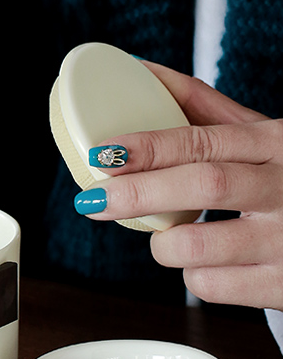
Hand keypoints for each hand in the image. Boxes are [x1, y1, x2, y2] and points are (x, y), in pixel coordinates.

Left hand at [76, 62, 282, 309]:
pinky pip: (215, 287)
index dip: (150, 147)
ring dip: (165, 245)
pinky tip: (204, 264)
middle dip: (140, 194)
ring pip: (201, 247)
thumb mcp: (262, 137)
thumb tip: (143, 71)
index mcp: (275, 145)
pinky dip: (194, 277)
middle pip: (203, 186)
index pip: (205, 140)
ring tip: (164, 238)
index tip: (104, 154)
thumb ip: (204, 108)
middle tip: (94, 202)